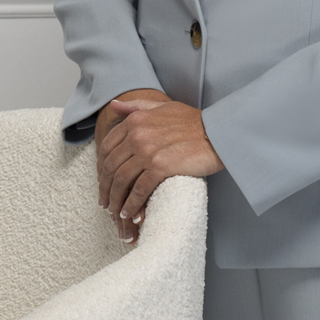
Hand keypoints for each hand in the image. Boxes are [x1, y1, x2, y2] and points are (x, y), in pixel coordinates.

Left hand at [98, 98, 224, 243]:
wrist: (218, 132)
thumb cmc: (193, 121)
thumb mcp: (162, 107)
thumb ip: (136, 107)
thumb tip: (114, 105)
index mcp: (135, 121)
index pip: (107, 148)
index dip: (101, 168)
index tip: (103, 181)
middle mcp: (137, 135)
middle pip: (111, 166)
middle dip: (104, 188)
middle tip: (105, 202)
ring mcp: (148, 151)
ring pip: (121, 180)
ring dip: (115, 200)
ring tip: (116, 211)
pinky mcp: (161, 167)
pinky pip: (139, 190)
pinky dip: (132, 205)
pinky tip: (131, 214)